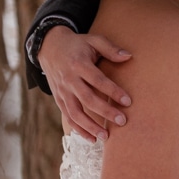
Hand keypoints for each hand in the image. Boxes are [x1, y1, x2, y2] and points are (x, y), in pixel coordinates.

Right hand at [38, 26, 131, 140]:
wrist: (49, 47)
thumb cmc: (77, 44)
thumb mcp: (93, 40)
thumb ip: (110, 49)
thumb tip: (129, 57)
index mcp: (79, 64)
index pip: (98, 80)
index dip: (113, 91)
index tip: (128, 101)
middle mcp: (69, 79)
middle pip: (87, 99)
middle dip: (105, 112)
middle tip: (122, 121)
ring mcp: (62, 91)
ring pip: (75, 112)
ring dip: (90, 126)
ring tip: (106, 136)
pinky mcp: (59, 99)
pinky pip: (68, 117)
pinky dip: (78, 129)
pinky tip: (91, 138)